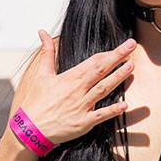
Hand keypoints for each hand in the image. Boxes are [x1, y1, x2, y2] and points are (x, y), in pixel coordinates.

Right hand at [14, 30, 135, 144]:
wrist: (28, 128)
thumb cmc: (35, 102)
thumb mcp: (41, 74)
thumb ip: (47, 52)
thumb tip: (42, 32)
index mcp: (69, 77)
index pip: (93, 61)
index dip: (109, 53)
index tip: (123, 46)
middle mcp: (76, 90)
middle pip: (100, 70)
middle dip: (117, 57)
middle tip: (132, 46)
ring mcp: (80, 106)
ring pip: (102, 89)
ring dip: (117, 78)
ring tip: (131, 67)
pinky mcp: (82, 123)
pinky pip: (99, 116)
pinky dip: (112, 111)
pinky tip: (124, 104)